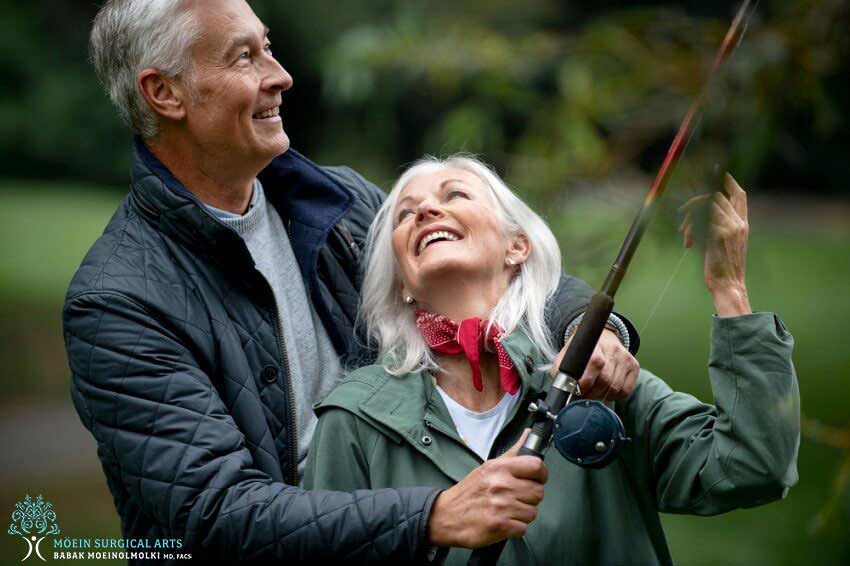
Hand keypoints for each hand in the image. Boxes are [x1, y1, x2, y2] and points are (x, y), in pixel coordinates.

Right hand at [427, 431, 546, 547]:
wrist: (446, 515)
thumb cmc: (469, 492)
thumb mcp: (488, 467)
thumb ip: (512, 453)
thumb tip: (528, 435)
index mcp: (499, 468)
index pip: (536, 466)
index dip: (541, 474)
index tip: (537, 479)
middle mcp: (501, 485)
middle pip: (538, 492)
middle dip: (530, 497)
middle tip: (516, 497)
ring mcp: (502, 506)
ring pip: (533, 512)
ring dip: (522, 514)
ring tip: (507, 510)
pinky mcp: (500, 525)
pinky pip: (523, 528)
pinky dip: (515, 528)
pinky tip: (504, 521)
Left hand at [551, 329, 638, 400]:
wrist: (601, 337)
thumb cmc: (582, 351)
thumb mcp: (567, 356)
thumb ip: (563, 370)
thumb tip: (562, 390)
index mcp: (594, 344)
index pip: (595, 363)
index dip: (586, 382)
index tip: (578, 390)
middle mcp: (612, 349)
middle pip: (605, 380)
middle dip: (592, 393)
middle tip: (585, 394)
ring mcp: (625, 357)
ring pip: (615, 388)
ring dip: (603, 395)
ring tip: (595, 391)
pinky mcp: (634, 366)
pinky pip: (626, 390)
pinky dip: (615, 395)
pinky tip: (607, 390)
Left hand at [679, 173, 751, 316]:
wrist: (728, 285)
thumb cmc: (722, 266)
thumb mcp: (725, 243)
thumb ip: (718, 226)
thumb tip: (700, 215)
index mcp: (742, 224)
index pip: (740, 195)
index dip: (728, 182)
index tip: (715, 175)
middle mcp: (739, 223)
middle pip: (716, 196)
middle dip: (694, 202)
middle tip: (682, 213)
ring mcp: (730, 228)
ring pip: (706, 207)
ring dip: (690, 219)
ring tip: (685, 235)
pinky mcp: (719, 236)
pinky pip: (702, 220)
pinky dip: (691, 229)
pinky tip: (688, 242)